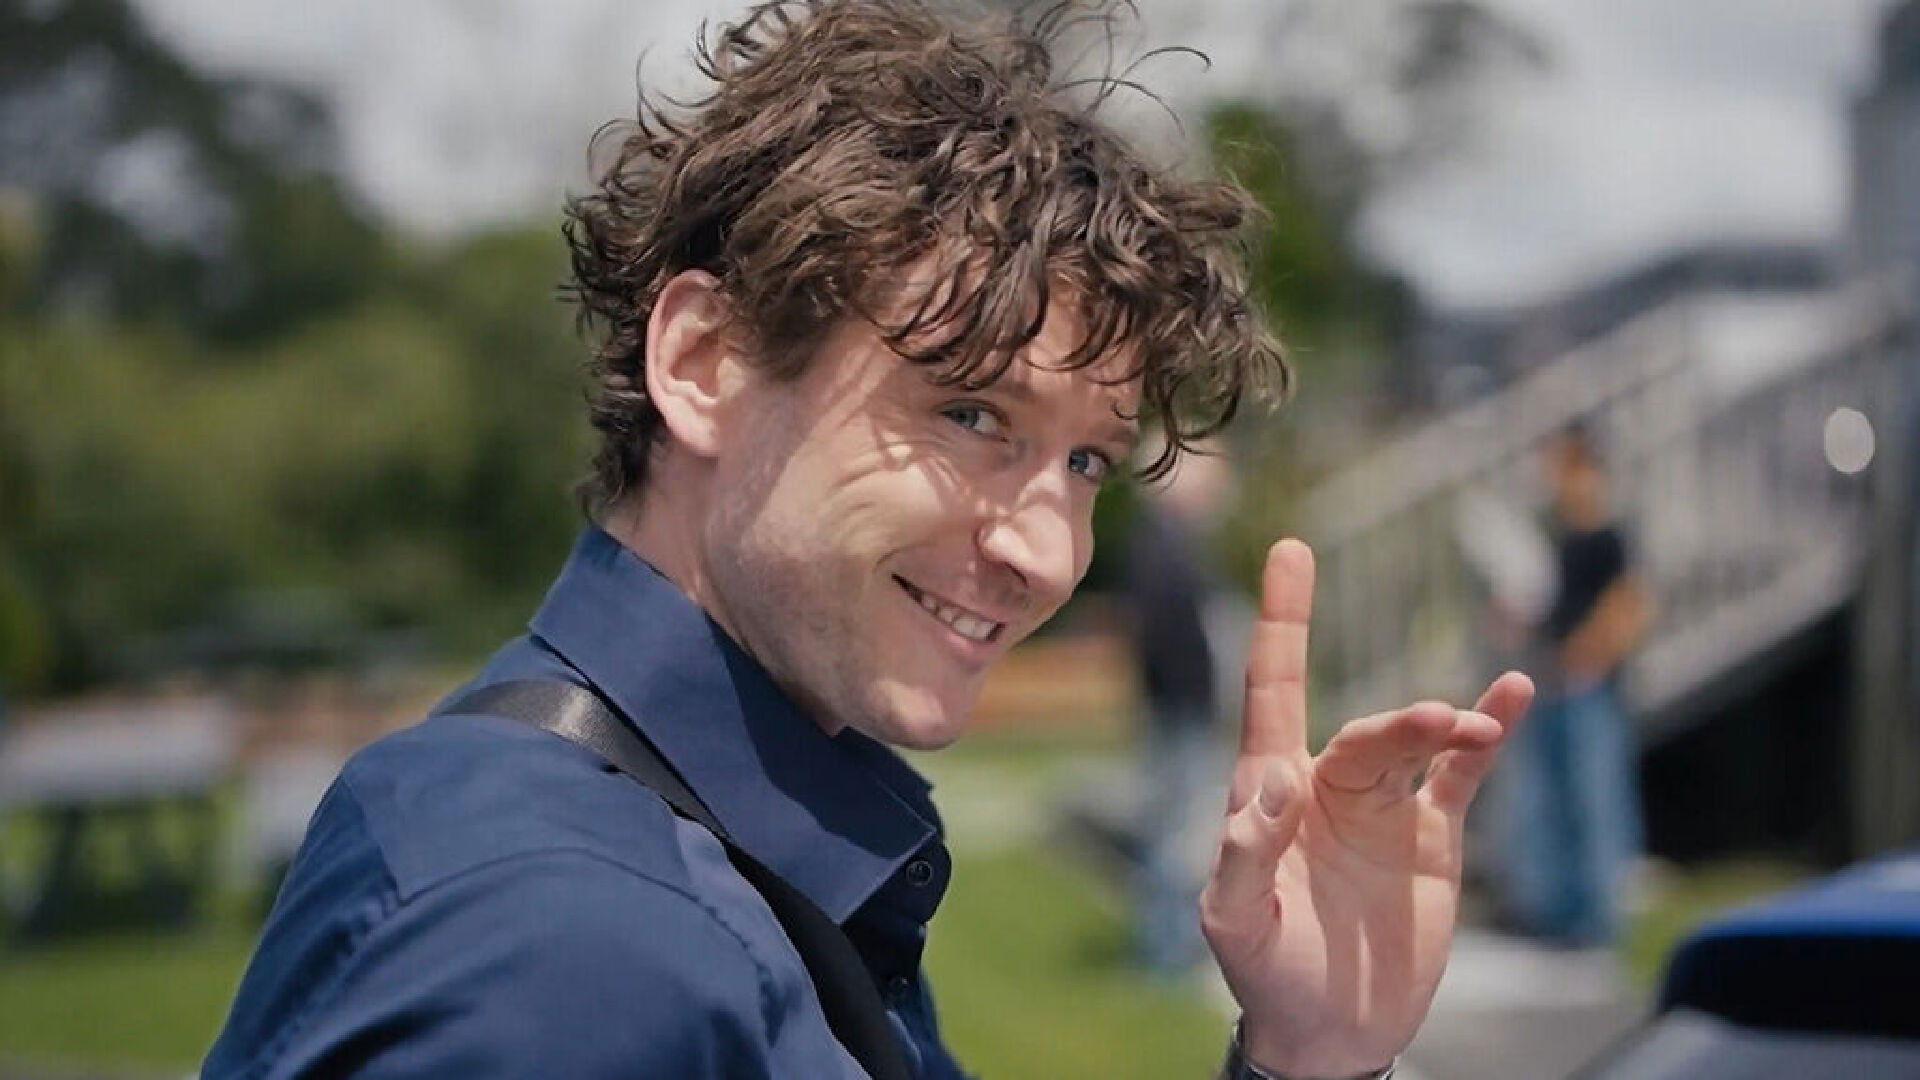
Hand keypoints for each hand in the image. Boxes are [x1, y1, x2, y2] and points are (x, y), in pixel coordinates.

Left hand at [1199, 539, 1533, 1078]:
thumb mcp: (1234, 921)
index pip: (1273, 688)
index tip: (1291, 548)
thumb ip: (1242, 854)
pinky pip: (1463, 774)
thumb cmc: (1265, 972)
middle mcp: (1325, 785)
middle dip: (1401, 722)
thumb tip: (1270, 785)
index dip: (1281, 620)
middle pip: (1363, 728)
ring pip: (1416, 745)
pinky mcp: (1430, 838)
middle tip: (1441, 724)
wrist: (1331, 1032)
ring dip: (1446, 727)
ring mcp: (1381, 807)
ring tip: (1475, 724)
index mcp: (1266, 791)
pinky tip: (1514, 697)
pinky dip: (1489, 736)